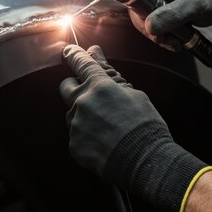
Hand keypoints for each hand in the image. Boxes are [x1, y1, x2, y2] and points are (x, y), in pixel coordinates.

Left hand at [59, 44, 208, 211]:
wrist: (145, 161)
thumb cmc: (145, 126)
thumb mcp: (135, 94)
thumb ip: (110, 74)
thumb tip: (96, 53)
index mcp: (100, 86)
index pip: (80, 62)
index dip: (73, 54)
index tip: (68, 50)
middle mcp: (83, 102)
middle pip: (65, 86)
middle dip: (74, 86)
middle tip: (90, 94)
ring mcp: (76, 124)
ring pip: (71, 112)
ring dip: (83, 114)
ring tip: (106, 127)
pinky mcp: (74, 144)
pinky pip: (75, 134)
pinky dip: (86, 135)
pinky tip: (103, 142)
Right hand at [117, 0, 211, 45]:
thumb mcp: (196, 6)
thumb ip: (172, 15)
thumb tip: (150, 27)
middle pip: (133, 0)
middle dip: (144, 20)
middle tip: (158, 35)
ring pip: (141, 14)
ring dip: (153, 31)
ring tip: (172, 41)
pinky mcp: (161, 5)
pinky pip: (150, 20)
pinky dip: (159, 33)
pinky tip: (173, 41)